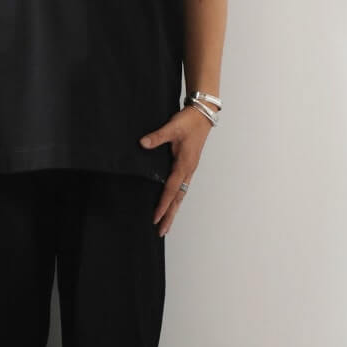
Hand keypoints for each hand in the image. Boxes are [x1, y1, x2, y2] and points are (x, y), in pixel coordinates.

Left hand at [138, 104, 214, 236]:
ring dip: (173, 210)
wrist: (203, 114)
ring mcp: (189, 170)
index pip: (171, 189)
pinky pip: (182, 188)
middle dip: (170, 216)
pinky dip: (176, 199)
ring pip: (181, 195)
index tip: (155, 217)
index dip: (163, 204)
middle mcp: (188, 171)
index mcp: (184, 165)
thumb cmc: (189, 121)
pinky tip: (171, 205)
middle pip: (178, 199)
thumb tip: (142, 143)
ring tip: (166, 224)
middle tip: (162, 232)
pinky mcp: (188, 167)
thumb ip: (157, 136)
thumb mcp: (172, 127)